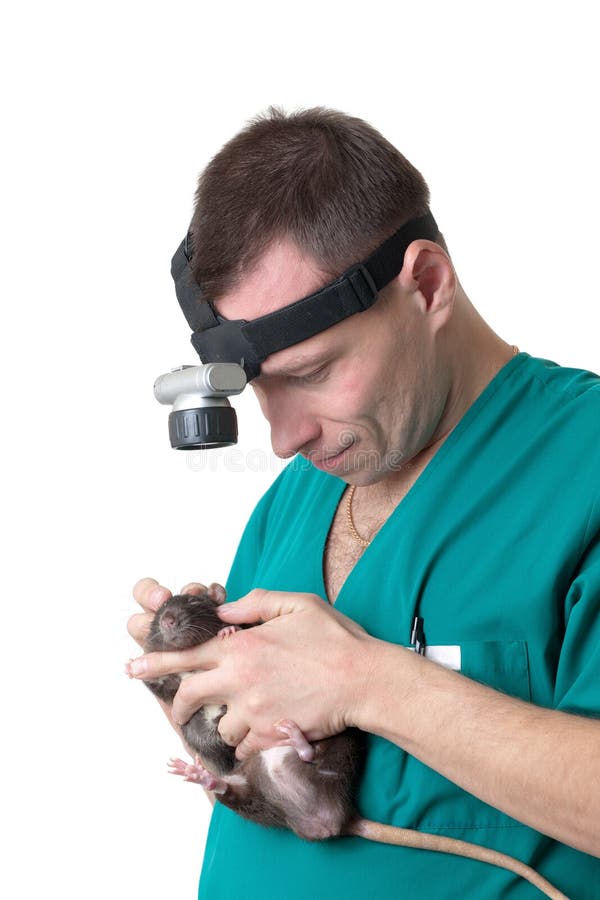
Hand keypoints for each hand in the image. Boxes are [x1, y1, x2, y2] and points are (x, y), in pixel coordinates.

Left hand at [126, 588, 379, 759]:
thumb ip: (256, 603)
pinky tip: (263, 729)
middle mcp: (241, 679)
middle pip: (190, 696)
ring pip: (220, 726)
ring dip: (226, 722)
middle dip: (180, 705)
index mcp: (243, 646)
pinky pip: (244, 746)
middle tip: (179, 709)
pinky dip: (247, 741)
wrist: (363, 680)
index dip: (156, 662)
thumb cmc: (335, 639)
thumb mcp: (297, 604)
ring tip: (246, 715)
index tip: (134, 668)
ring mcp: (254, 710)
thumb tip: (227, 611)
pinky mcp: (270, 734)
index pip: (187, 655)